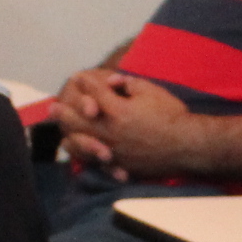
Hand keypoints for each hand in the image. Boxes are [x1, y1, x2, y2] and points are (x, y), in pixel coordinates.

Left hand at [53, 69, 202, 178]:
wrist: (187, 146)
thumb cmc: (172, 116)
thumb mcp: (152, 92)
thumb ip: (129, 84)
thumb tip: (113, 80)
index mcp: (120, 110)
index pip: (96, 93)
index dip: (87, 83)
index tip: (78, 77)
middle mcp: (112, 131)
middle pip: (81, 119)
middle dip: (67, 110)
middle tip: (54, 106)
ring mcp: (114, 149)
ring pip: (84, 141)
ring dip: (70, 132)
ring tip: (61, 130)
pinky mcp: (120, 163)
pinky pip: (96, 160)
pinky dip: (84, 154)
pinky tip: (79, 150)